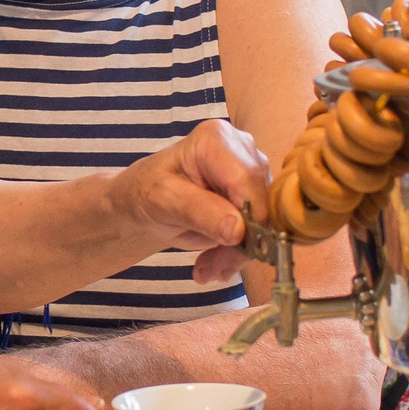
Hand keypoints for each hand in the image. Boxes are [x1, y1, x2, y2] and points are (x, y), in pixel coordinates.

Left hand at [116, 118, 271, 284]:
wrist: (145, 203)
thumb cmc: (146, 192)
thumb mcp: (162, 201)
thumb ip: (198, 211)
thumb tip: (239, 231)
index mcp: (217, 140)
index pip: (247, 180)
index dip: (248, 218)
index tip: (230, 246)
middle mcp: (242, 151)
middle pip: (261, 203)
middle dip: (239, 243)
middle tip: (211, 269)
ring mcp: (252, 174)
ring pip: (264, 223)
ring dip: (236, 254)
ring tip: (206, 269)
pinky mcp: (255, 198)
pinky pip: (259, 233)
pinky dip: (236, 254)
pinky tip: (211, 264)